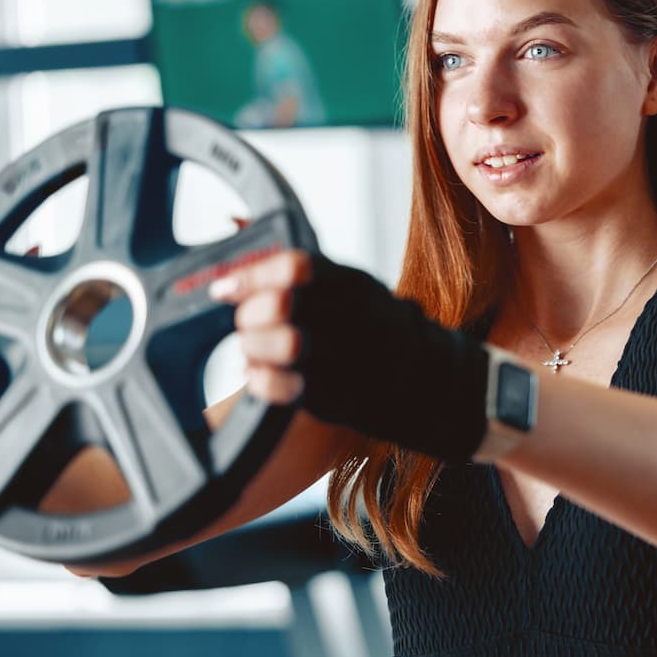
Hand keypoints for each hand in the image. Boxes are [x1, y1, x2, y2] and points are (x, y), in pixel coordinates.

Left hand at [209, 251, 489, 462]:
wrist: (433, 383)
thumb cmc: (379, 332)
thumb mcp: (354, 289)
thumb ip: (303, 277)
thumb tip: (239, 258)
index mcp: (354, 285)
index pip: (295, 266)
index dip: (252, 274)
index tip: (224, 286)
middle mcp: (352, 318)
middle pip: (279, 305)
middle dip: (250, 313)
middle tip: (246, 320)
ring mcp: (345, 360)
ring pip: (277, 345)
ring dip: (252, 346)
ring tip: (253, 349)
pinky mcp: (336, 397)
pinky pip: (280, 387)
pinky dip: (259, 379)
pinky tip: (259, 375)